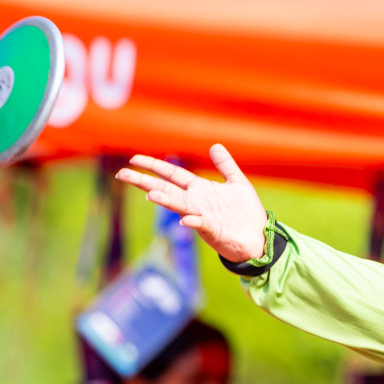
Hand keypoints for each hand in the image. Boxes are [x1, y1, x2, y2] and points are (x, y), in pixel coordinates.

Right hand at [116, 145, 267, 262]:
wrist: (260, 238)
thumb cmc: (247, 213)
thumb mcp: (237, 183)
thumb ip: (225, 165)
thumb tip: (215, 145)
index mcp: (199, 189)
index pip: (172, 175)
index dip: (154, 166)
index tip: (134, 159)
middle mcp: (196, 202)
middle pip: (166, 189)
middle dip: (144, 182)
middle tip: (122, 174)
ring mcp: (202, 217)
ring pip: (179, 206)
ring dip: (165, 200)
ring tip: (150, 194)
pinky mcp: (213, 231)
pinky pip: (201, 225)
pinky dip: (194, 222)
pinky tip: (186, 219)